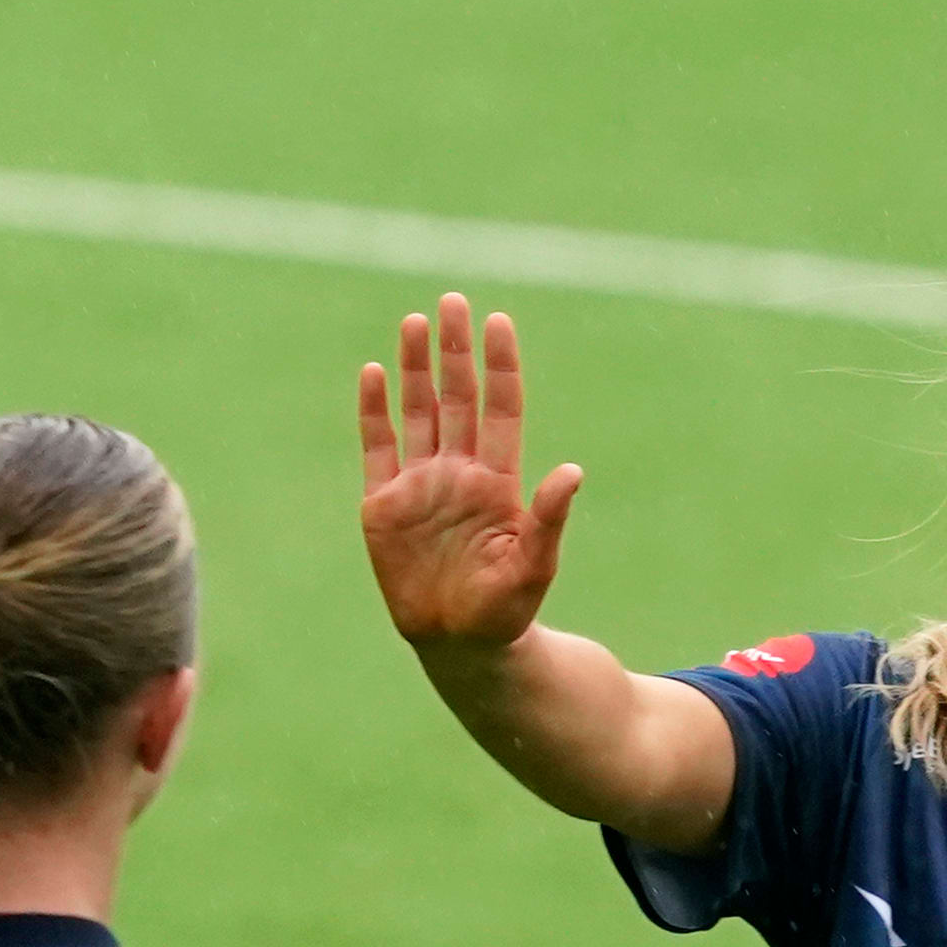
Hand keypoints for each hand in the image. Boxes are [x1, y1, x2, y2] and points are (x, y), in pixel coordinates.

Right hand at [357, 294, 584, 653]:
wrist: (460, 645)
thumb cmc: (505, 610)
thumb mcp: (534, 566)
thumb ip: (548, 518)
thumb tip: (572, 470)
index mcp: (499, 482)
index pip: (501, 409)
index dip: (500, 368)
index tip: (500, 323)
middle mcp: (459, 473)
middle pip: (457, 398)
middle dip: (456, 351)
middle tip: (454, 301)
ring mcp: (420, 485)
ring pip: (418, 411)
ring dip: (416, 368)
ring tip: (416, 321)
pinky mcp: (384, 504)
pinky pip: (378, 447)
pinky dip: (374, 411)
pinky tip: (374, 372)